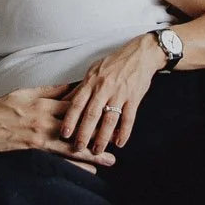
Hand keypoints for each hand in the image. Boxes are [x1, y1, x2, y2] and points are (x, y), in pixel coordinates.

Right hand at [0, 87, 112, 163]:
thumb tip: (70, 85)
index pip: (74, 103)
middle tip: (118, 138)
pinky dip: (75, 165)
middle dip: (99, 131)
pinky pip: (59, 158)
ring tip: (110, 159)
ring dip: (93, 152)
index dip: (94, 107)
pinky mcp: (35, 149)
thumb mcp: (24, 93)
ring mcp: (40, 136)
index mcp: (43, 103)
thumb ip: (48, 90)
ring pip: (72, 145)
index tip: (111, 108)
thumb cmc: (1, 108)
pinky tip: (89, 170)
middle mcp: (45, 119)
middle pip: (78, 125)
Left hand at [62, 34, 163, 154]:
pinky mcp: (134, 98)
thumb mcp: (93, 71)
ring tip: (97, 150)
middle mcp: (104, 87)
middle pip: (91, 114)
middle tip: (78, 148)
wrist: (141, 54)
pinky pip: (129, 118)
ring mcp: (120, 93)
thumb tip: (64, 101)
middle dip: (84, 133)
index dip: (70, 119)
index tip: (64, 134)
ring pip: (109, 119)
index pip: (77, 103)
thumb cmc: (114, 63)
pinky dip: (124, 132)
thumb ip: (80, 88)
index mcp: (92, 81)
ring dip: (103, 137)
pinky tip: (119, 143)